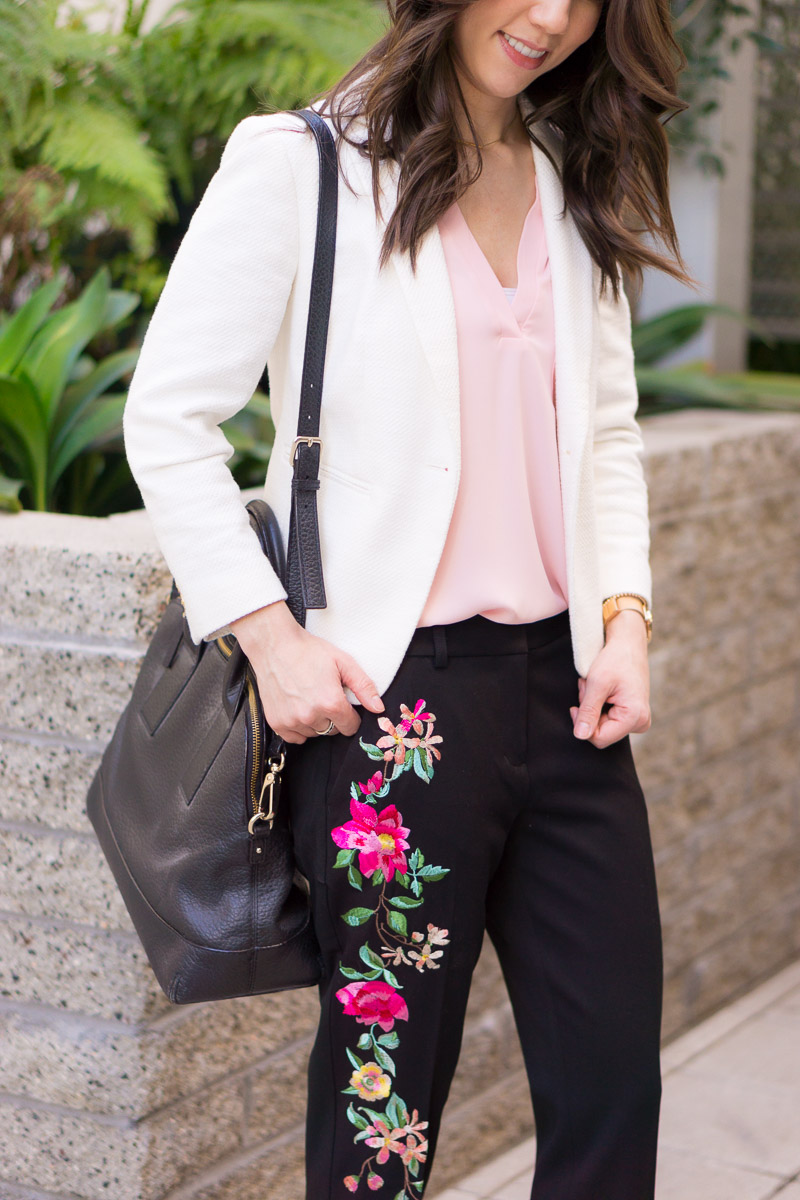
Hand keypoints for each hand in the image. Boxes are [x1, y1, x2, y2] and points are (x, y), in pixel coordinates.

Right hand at [230, 601, 384, 743]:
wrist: (274, 645)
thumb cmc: (308, 651)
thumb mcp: (343, 662)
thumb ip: (364, 687)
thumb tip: (378, 708)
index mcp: (331, 702)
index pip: (350, 727)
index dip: (351, 716)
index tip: (344, 704)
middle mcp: (311, 716)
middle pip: (332, 731)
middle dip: (333, 717)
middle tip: (324, 696)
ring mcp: (292, 721)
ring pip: (314, 734)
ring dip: (316, 722)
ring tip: (309, 699)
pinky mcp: (277, 723)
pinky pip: (296, 738)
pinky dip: (299, 728)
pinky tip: (298, 709)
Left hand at [569, 610, 650, 748]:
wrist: (628, 643)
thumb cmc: (615, 659)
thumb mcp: (597, 684)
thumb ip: (588, 712)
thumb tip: (580, 736)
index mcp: (634, 717)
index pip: (599, 739)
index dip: (582, 724)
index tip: (576, 705)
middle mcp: (640, 723)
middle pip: (600, 732)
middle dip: (588, 711)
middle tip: (588, 688)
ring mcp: (637, 720)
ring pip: (601, 725)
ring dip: (592, 706)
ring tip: (595, 685)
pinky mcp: (632, 715)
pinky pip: (607, 719)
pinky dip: (598, 704)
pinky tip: (601, 689)